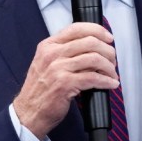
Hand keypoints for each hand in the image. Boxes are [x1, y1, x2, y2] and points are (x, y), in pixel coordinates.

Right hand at [12, 22, 119, 138]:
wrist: (28, 112)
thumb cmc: (40, 89)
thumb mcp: (46, 63)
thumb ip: (64, 51)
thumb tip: (93, 46)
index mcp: (48, 45)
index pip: (76, 28)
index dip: (97, 30)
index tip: (108, 37)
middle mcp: (52, 54)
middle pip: (90, 42)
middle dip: (107, 50)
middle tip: (112, 60)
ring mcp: (58, 69)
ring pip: (94, 58)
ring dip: (109, 67)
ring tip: (112, 74)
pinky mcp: (65, 84)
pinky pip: (93, 78)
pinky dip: (106, 81)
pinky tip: (111, 84)